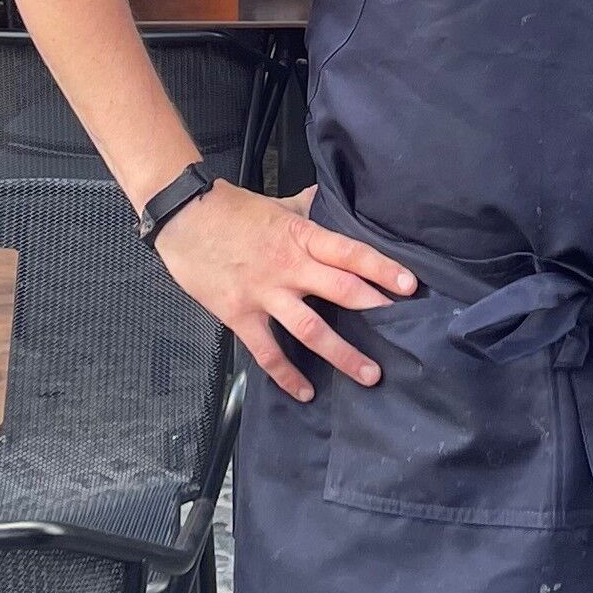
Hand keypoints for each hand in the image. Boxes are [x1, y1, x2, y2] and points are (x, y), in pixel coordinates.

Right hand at [148, 181, 413, 403]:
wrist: (183, 216)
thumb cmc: (231, 209)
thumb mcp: (277, 203)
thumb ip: (307, 209)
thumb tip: (331, 200)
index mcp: (300, 237)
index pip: (349, 252)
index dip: (381, 268)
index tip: (409, 285)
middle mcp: (289, 268)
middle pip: (340, 291)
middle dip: (373, 310)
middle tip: (402, 329)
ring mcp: (265, 294)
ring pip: (310, 330)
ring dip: (342, 354)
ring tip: (369, 374)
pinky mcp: (240, 315)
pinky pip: (267, 352)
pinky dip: (286, 375)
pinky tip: (305, 392)